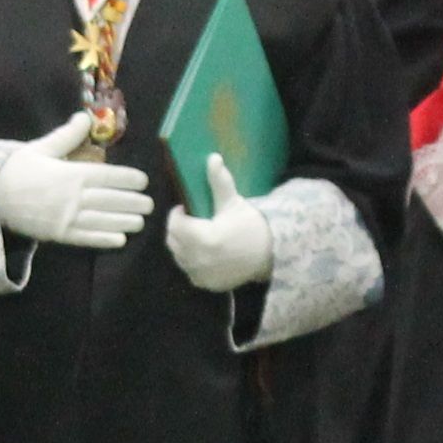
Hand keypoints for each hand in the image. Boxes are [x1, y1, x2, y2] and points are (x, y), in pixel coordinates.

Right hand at [0, 112, 152, 248]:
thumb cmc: (17, 169)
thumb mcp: (41, 147)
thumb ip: (67, 135)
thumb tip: (85, 117)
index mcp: (71, 173)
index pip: (108, 176)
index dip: (128, 179)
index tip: (143, 181)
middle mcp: (72, 197)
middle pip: (110, 201)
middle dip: (132, 203)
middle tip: (150, 205)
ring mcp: (65, 218)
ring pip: (103, 221)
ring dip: (124, 222)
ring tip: (140, 222)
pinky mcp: (58, 235)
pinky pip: (86, 239)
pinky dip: (104, 240)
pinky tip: (120, 240)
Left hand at [164, 157, 273, 290]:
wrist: (269, 256)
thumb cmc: (250, 226)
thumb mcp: (234, 203)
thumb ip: (219, 182)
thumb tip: (212, 158)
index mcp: (203, 238)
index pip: (175, 224)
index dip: (178, 215)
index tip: (187, 209)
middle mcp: (198, 259)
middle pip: (173, 240)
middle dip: (178, 229)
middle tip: (192, 221)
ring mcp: (201, 275)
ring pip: (178, 256)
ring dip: (182, 244)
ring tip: (198, 235)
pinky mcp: (205, 284)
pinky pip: (188, 270)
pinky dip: (192, 260)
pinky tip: (205, 252)